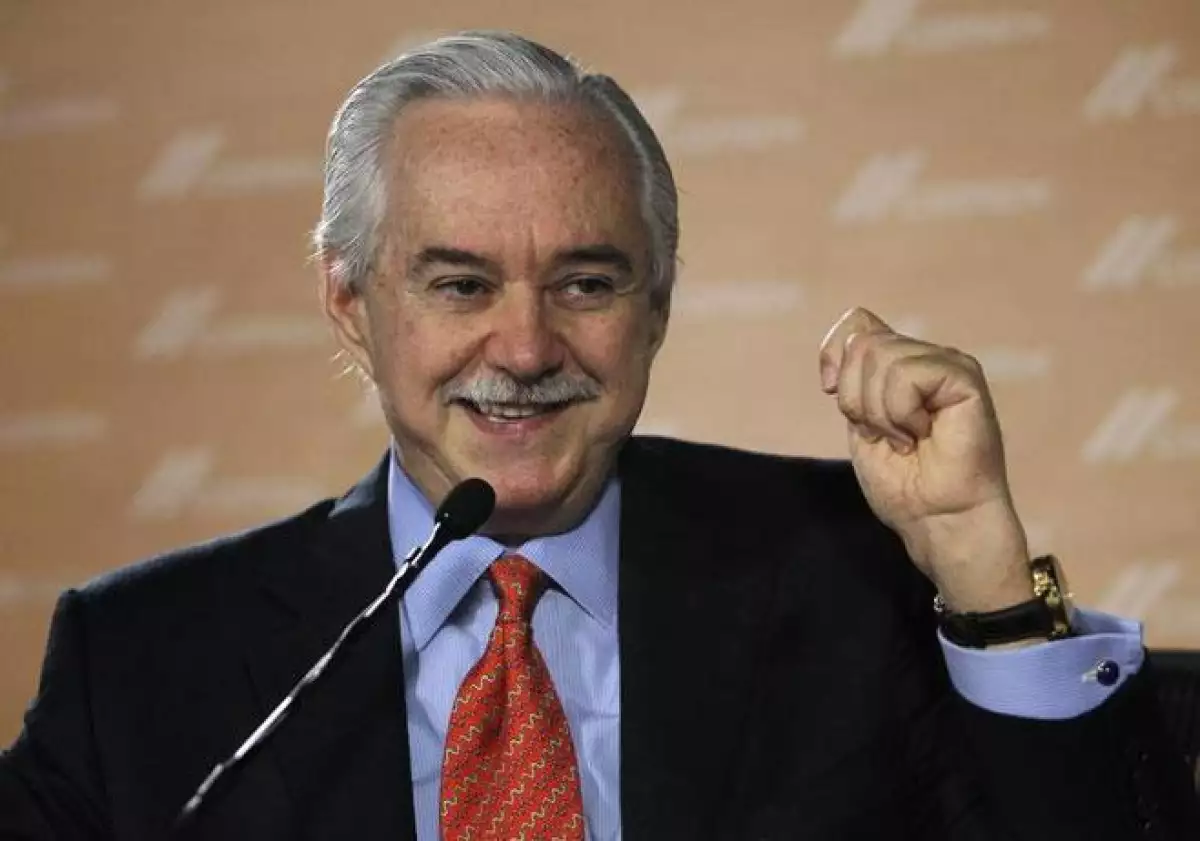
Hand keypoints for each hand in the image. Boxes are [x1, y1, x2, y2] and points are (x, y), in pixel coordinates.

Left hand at [818, 307, 1033, 612]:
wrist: (937, 519)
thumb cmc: (903, 483)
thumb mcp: (862, 421)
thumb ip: (855, 378)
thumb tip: (847, 341)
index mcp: (900, 364)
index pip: (857, 323)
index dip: (833, 352)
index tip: (830, 392)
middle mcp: (925, 357)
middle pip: (861, 344)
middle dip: (855, 399)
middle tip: (884, 435)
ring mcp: (947, 364)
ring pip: (878, 358)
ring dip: (878, 413)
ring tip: (905, 440)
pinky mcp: (964, 377)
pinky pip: (907, 375)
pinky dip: (900, 413)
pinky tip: (922, 435)